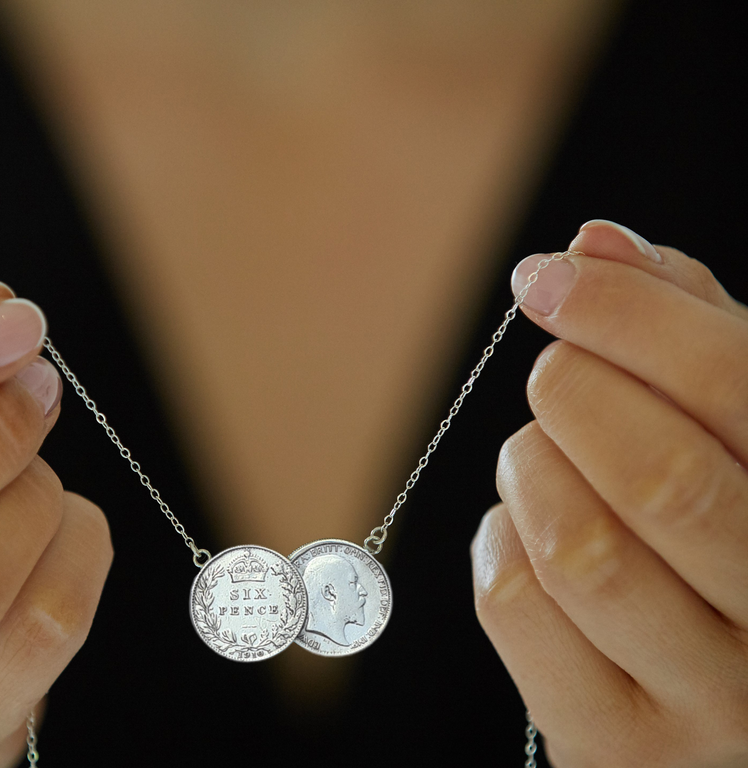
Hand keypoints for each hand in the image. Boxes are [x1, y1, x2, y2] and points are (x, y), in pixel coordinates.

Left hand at [471, 221, 747, 766]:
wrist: (727, 702)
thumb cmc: (730, 538)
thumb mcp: (739, 430)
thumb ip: (689, 332)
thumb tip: (596, 241)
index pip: (739, 387)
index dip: (626, 312)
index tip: (548, 278)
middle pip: (661, 475)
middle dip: (575, 390)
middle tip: (554, 373)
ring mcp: (713, 702)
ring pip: (580, 549)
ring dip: (530, 467)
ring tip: (538, 452)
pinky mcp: (619, 747)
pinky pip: (518, 609)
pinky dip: (497, 539)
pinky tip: (519, 528)